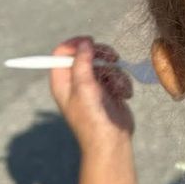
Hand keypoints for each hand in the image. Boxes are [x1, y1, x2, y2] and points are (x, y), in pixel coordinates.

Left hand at [50, 37, 133, 153]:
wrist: (112, 141)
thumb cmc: (92, 117)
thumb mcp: (83, 87)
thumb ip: (81, 62)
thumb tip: (84, 42)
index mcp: (62, 81)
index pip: (61, 52)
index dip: (75, 44)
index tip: (90, 41)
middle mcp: (76, 82)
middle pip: (86, 54)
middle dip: (102, 55)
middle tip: (112, 57)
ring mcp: (93, 86)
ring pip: (105, 64)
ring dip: (116, 74)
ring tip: (118, 90)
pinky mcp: (108, 91)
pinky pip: (117, 75)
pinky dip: (122, 83)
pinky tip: (123, 96)